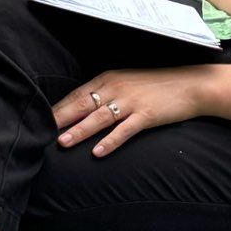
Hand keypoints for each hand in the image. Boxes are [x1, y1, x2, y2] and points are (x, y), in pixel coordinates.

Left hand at [54, 68, 203, 156]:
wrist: (190, 85)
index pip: (77, 94)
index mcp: (108, 79)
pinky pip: (125, 131)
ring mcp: (131, 102)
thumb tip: (82, 106)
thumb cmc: (156, 84)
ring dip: (79, 131)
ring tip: (62, 142)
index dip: (59, 108)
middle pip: (82, 105)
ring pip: (99, 118)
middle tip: (41, 130)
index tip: (40, 119)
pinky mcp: (147, 116)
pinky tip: (98, 152)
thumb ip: (105, 91)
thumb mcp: (126, 82)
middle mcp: (116, 88)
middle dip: (61, 118)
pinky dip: (110, 141)